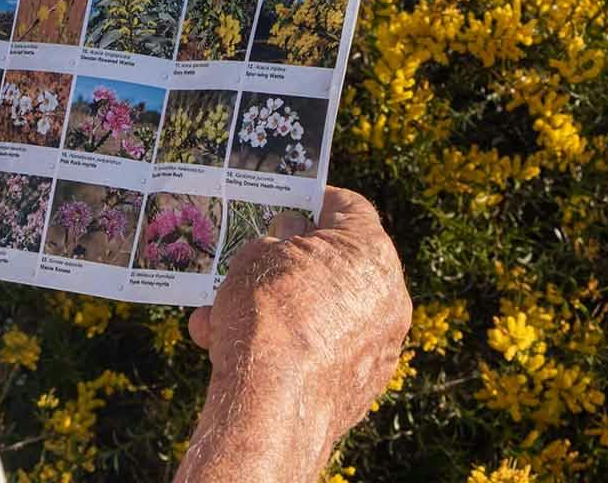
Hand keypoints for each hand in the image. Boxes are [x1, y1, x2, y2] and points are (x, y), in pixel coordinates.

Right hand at [174, 187, 410, 482]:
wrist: (275, 407)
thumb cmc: (268, 314)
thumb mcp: (256, 257)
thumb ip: (274, 241)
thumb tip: (288, 239)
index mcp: (372, 252)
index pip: (349, 207)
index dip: (313, 199)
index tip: (287, 201)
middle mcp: (389, 297)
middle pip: (334, 266)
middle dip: (286, 265)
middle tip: (252, 262)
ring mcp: (379, 347)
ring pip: (320, 316)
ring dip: (273, 312)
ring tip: (219, 318)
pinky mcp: (361, 389)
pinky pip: (320, 355)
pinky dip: (285, 350)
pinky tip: (231, 352)